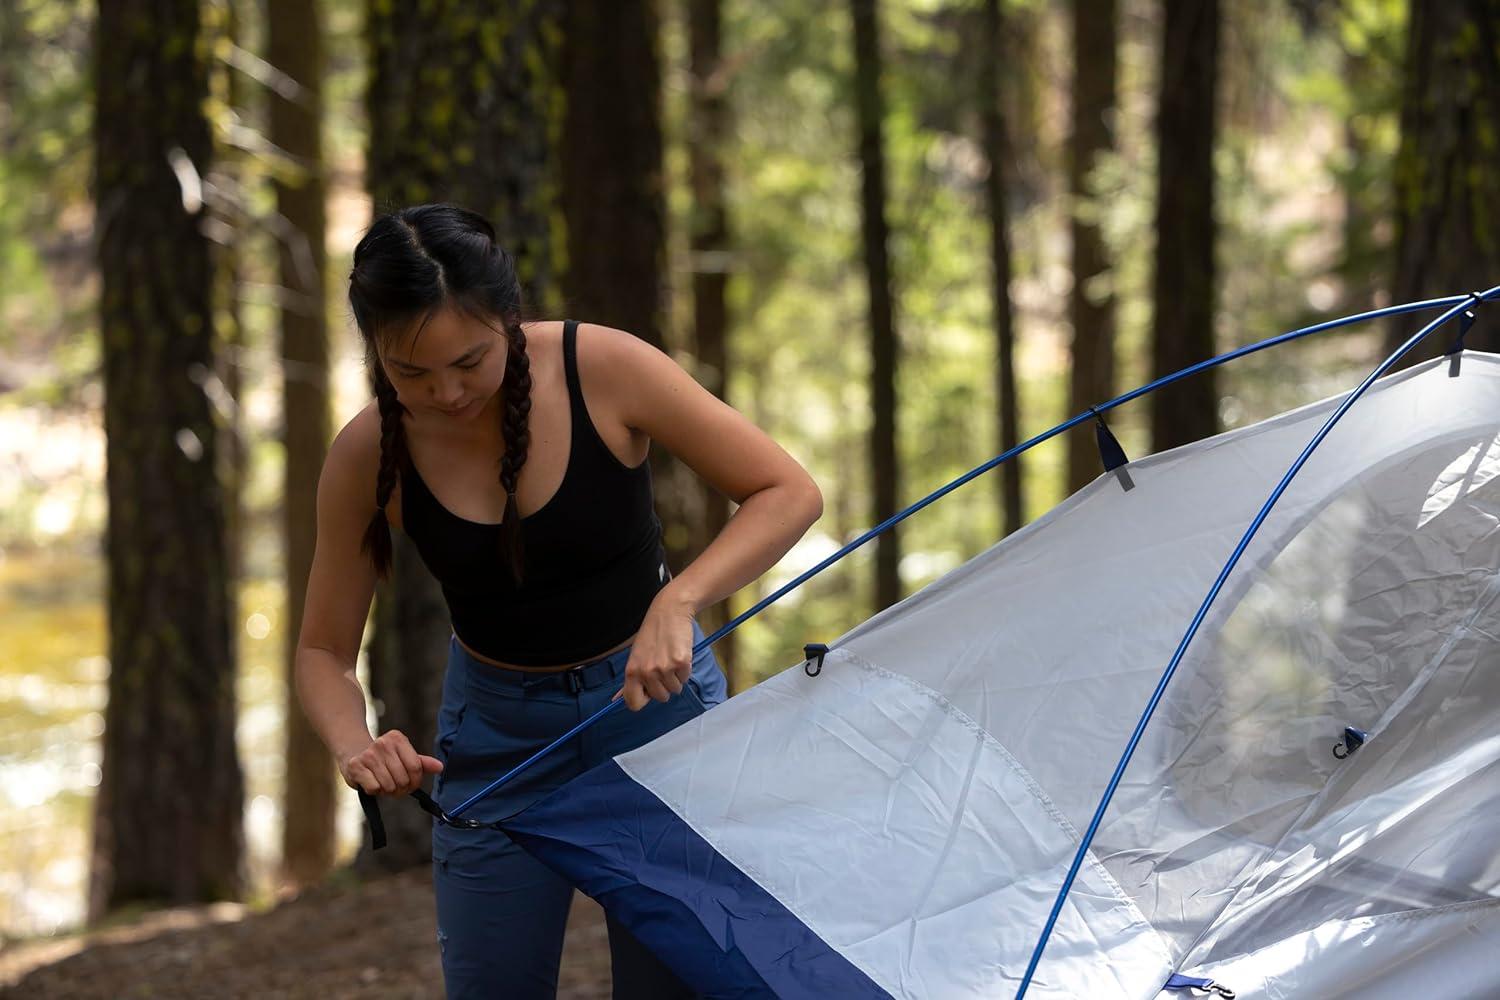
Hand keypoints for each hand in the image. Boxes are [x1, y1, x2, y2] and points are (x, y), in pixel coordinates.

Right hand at [338, 729, 442, 795]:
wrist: (351, 752)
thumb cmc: (382, 758)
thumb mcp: (402, 756)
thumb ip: (421, 763)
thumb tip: (440, 767)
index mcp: (398, 739)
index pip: (416, 767)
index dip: (415, 782)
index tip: (410, 785)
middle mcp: (383, 743)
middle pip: (403, 778)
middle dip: (400, 789)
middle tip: (394, 787)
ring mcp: (368, 754)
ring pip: (389, 785)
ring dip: (387, 790)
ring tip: (382, 783)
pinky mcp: (355, 766)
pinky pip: (375, 788)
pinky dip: (374, 791)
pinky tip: (370, 782)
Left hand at [615, 593, 696, 711]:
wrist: (669, 612)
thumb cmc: (652, 635)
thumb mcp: (635, 656)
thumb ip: (631, 678)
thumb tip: (617, 699)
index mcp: (632, 671)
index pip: (633, 703)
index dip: (644, 699)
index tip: (649, 690)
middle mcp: (646, 672)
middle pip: (660, 698)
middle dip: (664, 686)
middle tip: (662, 666)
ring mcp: (664, 668)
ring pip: (675, 689)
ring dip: (675, 677)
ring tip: (670, 658)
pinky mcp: (681, 663)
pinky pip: (685, 678)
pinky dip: (685, 670)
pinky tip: (678, 654)